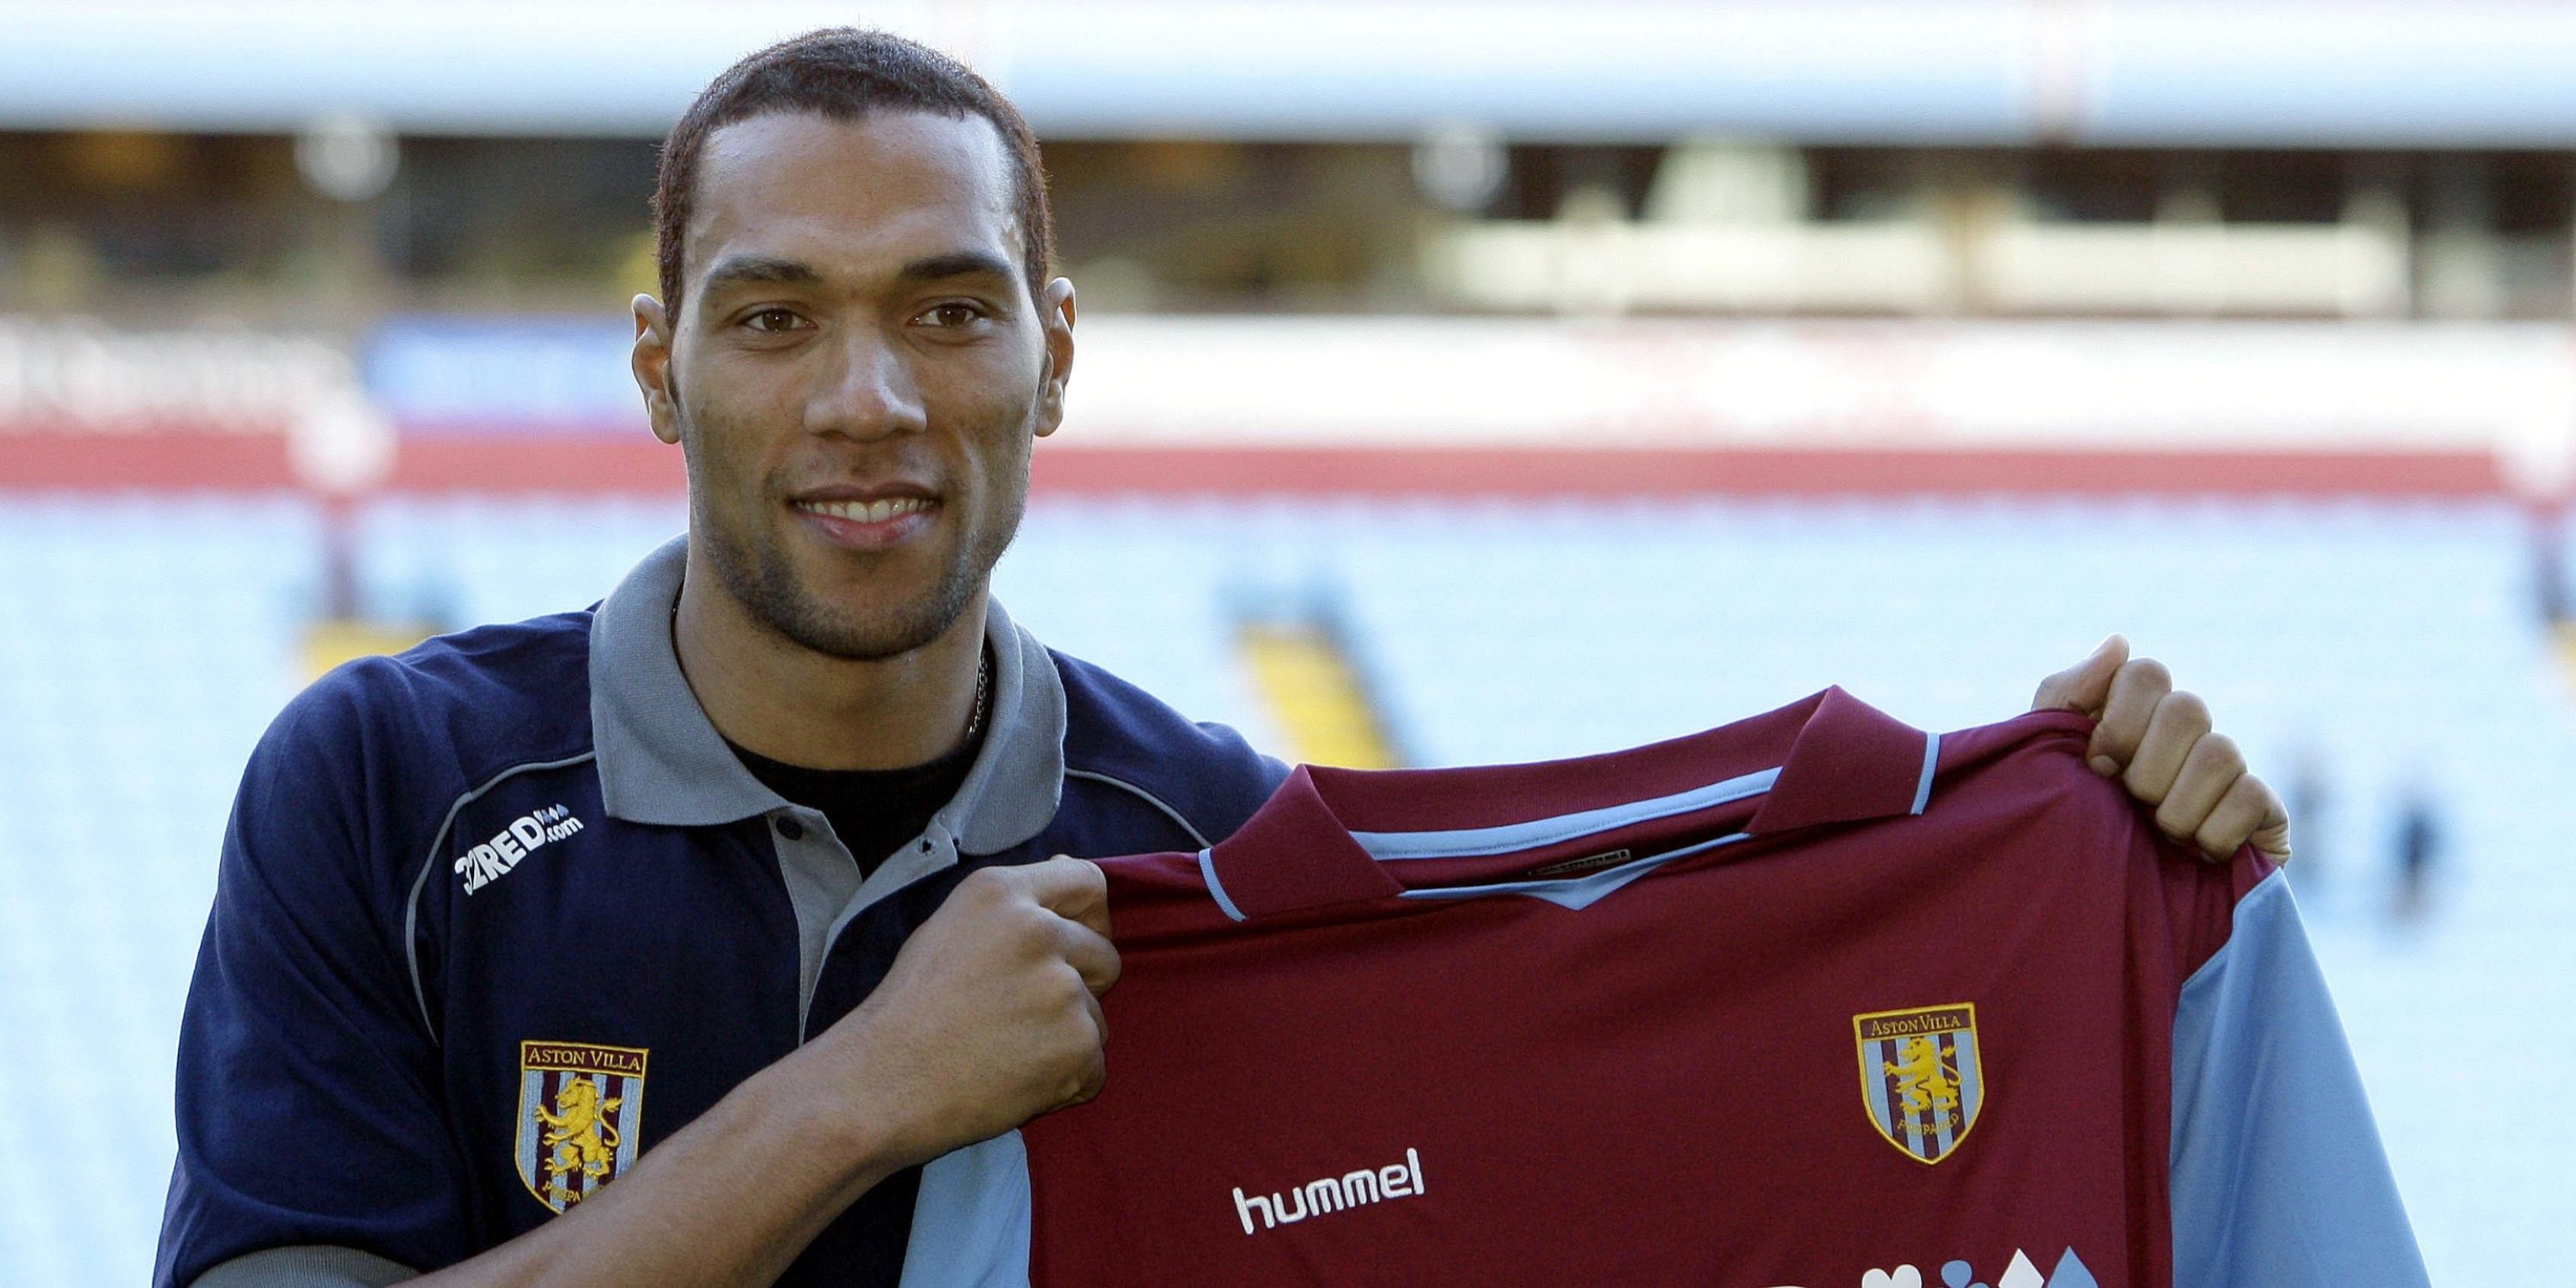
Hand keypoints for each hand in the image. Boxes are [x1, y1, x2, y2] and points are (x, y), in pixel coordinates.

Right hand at [826, 856, 1117, 1167]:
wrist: (877, 1086)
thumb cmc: (905, 1013)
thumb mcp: (949, 929)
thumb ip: (1016, 904)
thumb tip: (1069, 867)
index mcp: (1002, 893)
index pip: (1088, 881)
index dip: (1089, 918)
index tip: (1073, 946)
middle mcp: (1040, 930)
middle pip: (1104, 956)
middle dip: (1079, 988)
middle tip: (1019, 1016)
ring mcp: (1062, 988)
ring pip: (1097, 1018)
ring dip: (1064, 1041)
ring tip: (1002, 1054)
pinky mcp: (1076, 1045)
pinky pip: (1095, 1068)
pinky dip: (1064, 1084)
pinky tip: (1013, 1084)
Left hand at [2032, 635, 2290, 863]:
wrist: (2099, 915)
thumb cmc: (2069, 830)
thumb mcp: (2046, 763)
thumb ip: (2065, 697)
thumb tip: (2120, 643)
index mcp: (2138, 716)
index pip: (2146, 674)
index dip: (2118, 722)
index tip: (2096, 767)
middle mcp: (2190, 735)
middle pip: (2188, 708)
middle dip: (2146, 768)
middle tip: (2130, 805)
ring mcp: (2232, 772)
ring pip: (2222, 752)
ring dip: (2177, 805)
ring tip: (2159, 835)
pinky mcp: (2266, 816)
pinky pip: (2251, 797)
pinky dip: (2213, 832)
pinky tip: (2196, 853)